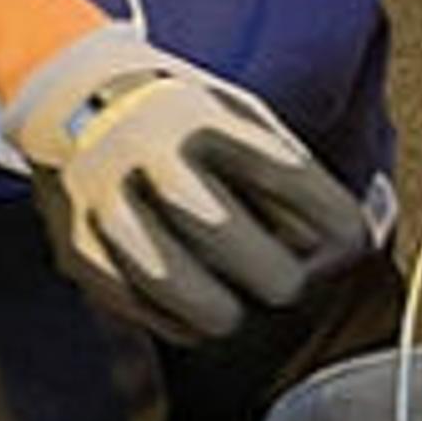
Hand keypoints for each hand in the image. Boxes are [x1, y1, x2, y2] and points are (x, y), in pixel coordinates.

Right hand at [1, 19, 369, 343]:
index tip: (346, 244)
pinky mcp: (79, 249)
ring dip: (226, 311)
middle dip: (279, 279)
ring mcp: (108, 204)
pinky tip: (187, 300)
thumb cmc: (179, 121)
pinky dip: (179, 321)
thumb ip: (293, 177)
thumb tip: (350, 245)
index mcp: (205, 117)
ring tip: (232, 302)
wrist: (71, 99)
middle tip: (280, 280)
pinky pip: (149, 314)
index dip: (337, 226)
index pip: (292, 181)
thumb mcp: (240, 118)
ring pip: (194, 297)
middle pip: (242, 245)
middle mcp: (151, 155)